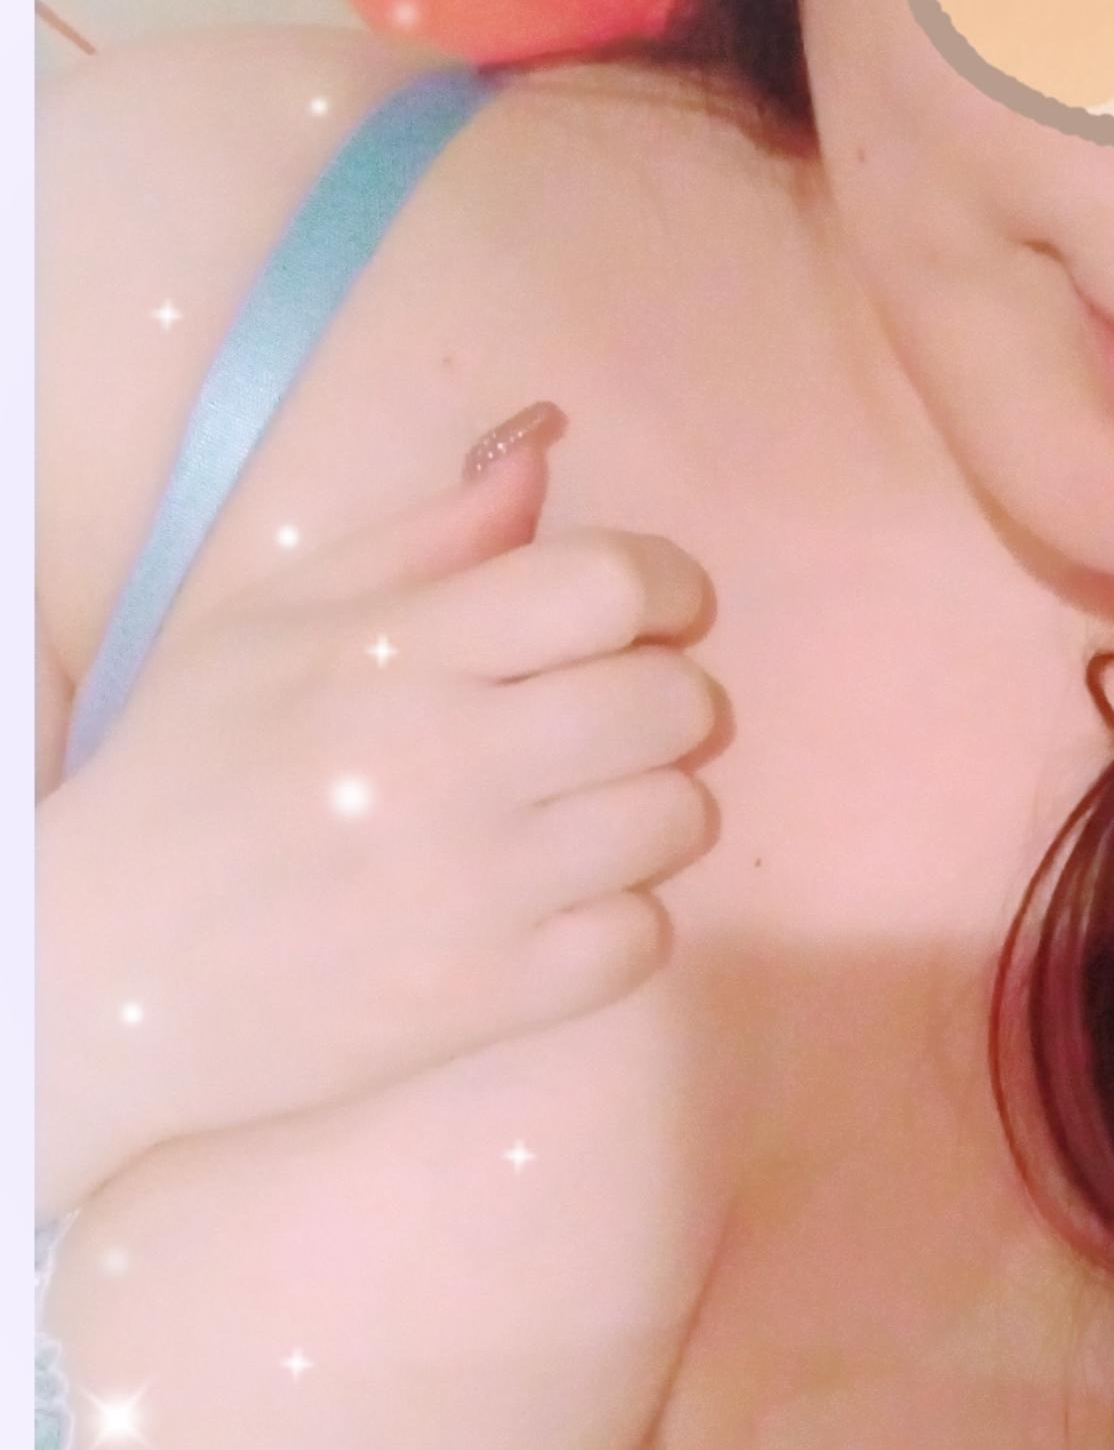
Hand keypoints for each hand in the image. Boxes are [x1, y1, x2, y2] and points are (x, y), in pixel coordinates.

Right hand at [37, 405, 721, 1217]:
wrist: (101, 966)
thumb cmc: (190, 774)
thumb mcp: (270, 621)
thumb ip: (422, 539)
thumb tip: (538, 453)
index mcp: (392, 653)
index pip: (608, 586)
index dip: (665, 587)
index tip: (652, 612)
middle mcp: (445, 762)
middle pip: (671, 700)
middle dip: (669, 696)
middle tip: (615, 718)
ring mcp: (473, 889)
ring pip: (677, 817)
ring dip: (651, 806)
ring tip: (580, 813)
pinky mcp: (486, 997)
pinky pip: (645, 937)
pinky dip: (621, 919)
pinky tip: (557, 903)